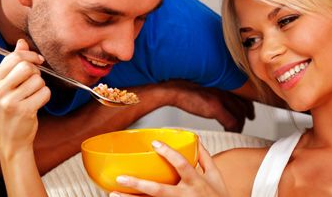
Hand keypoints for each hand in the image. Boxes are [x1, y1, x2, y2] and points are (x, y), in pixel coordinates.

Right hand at [0, 39, 50, 155]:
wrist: (11, 139)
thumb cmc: (12, 108)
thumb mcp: (8, 85)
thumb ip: (14, 62)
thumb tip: (21, 42)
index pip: (14, 57)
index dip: (31, 56)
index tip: (38, 61)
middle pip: (27, 67)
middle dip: (37, 72)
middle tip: (34, 82)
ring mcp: (10, 101)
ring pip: (38, 80)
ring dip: (41, 87)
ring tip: (32, 96)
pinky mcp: (24, 110)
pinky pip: (45, 93)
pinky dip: (45, 97)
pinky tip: (36, 104)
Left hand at [111, 141, 228, 196]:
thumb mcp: (217, 177)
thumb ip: (206, 158)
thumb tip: (196, 140)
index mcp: (196, 182)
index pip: (182, 165)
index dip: (169, 153)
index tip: (155, 143)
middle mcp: (186, 196)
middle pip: (159, 191)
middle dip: (139, 184)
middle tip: (120, 178)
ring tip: (114, 193)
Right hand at [159, 80, 254, 132]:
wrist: (174, 89)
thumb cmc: (185, 87)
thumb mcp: (205, 85)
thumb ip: (215, 90)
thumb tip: (219, 99)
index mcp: (223, 82)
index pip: (243, 94)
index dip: (248, 104)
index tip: (249, 111)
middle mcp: (225, 88)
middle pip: (243, 105)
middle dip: (246, 114)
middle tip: (247, 120)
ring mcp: (221, 97)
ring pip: (239, 114)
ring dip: (239, 124)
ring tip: (235, 129)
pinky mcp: (215, 107)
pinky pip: (232, 122)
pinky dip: (233, 129)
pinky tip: (230, 131)